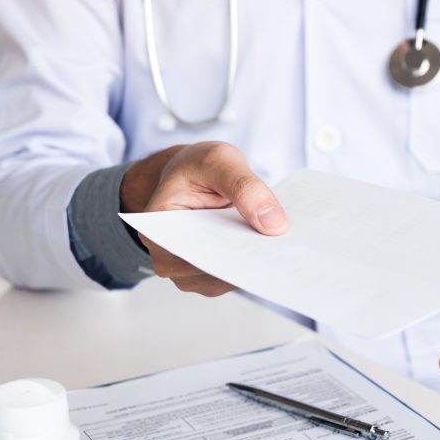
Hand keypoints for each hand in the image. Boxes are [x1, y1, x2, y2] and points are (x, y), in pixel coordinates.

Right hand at [120, 142, 287, 296]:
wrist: (199, 174)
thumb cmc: (198, 167)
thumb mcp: (219, 160)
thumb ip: (245, 187)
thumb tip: (274, 224)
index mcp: (157, 228)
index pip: (189, 253)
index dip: (222, 255)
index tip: (255, 253)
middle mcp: (168, 256)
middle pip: (209, 271)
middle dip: (244, 262)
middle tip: (281, 253)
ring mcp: (189, 270)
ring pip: (225, 279)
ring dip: (253, 266)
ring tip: (282, 250)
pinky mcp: (212, 273)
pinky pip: (235, 276)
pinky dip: (255, 264)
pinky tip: (274, 250)